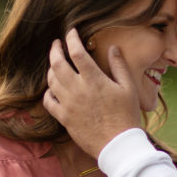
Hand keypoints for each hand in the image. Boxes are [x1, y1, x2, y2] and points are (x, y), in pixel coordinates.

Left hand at [44, 28, 142, 157]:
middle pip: (57, 63)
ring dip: (51, 69)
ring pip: (51, 81)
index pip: (76, 52)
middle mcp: (77, 90)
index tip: (71, 32)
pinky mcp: (64, 118)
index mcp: (94, 80)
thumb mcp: (128, 88)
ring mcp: (68, 104)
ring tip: (56, 64)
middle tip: (56, 43)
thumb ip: (119, 66)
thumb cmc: (127, 116)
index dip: (72, 38)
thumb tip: (112, 48)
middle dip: (55, 49)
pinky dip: (48, 92)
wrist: (118, 144)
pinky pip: (48, 102)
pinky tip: (53, 89)